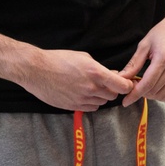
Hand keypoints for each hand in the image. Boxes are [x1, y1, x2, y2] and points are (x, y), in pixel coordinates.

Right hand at [17, 49, 134, 111]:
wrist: (37, 70)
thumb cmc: (59, 59)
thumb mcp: (84, 57)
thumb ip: (100, 68)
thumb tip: (112, 74)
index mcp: (96, 73)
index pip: (122, 86)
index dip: (127, 85)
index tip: (125, 82)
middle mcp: (91, 88)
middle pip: (113, 95)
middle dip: (113, 89)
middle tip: (107, 82)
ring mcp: (82, 99)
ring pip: (102, 102)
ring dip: (101, 96)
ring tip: (92, 86)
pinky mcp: (73, 107)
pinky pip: (91, 108)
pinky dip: (92, 102)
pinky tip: (84, 93)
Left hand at [119, 9, 164, 105]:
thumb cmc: (163, 31)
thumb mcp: (145, 44)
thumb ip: (134, 64)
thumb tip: (121, 78)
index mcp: (163, 58)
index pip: (147, 84)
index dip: (134, 95)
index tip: (125, 101)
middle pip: (154, 91)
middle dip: (140, 93)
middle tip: (133, 86)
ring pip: (163, 95)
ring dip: (151, 95)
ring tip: (144, 86)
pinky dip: (163, 96)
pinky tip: (156, 88)